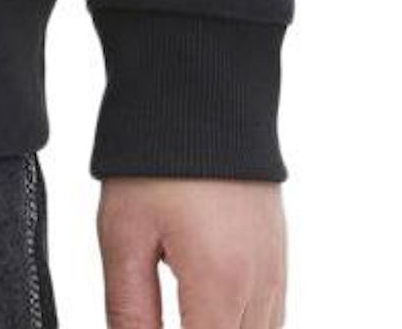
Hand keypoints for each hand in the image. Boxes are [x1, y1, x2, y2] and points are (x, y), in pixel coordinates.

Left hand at [97, 177, 285, 327]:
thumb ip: (130, 309)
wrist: (200, 95)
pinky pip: (270, 320)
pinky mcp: (278, 257)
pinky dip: (241, 327)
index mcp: (219, 283)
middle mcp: (259, 286)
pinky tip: (207, 314)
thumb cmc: (154, 161)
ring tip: (181, 310)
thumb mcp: (123, 234)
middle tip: (160, 317)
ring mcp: (275, 272)